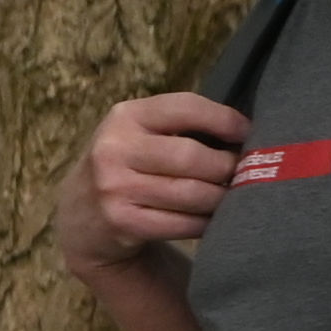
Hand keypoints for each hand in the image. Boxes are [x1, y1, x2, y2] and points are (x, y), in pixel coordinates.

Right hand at [56, 91, 242, 273]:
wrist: (82, 216)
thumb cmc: (129, 166)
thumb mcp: (141, 134)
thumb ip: (182, 125)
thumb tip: (246, 133)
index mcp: (125, 116)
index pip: (185, 107)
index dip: (224, 119)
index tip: (247, 134)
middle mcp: (114, 148)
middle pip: (193, 157)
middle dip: (228, 167)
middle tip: (245, 174)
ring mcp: (114, 187)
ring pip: (193, 194)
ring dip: (222, 199)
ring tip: (232, 196)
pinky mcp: (122, 222)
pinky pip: (184, 224)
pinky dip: (206, 223)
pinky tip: (211, 220)